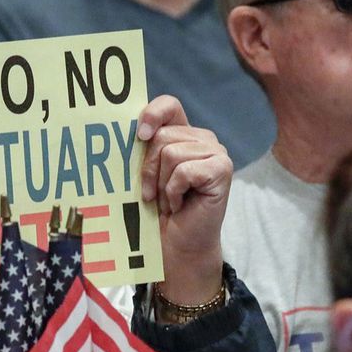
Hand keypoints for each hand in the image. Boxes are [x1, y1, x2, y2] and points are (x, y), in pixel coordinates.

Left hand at [137, 95, 230, 304]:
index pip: (169, 105)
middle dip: (149, 168)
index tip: (138, 136)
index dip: (152, 113)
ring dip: (162, 184)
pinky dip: (174, 191)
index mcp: (184, 134)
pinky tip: (180, 204)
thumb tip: (129, 130)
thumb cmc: (158, 211)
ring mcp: (216, 152)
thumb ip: (143, 148)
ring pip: (170, 153)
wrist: (176, 246)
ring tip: (169, 201)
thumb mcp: (145, 173)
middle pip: (163, 135)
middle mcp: (203, 138)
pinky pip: (184, 170)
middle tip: (154, 193)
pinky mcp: (222, 169)